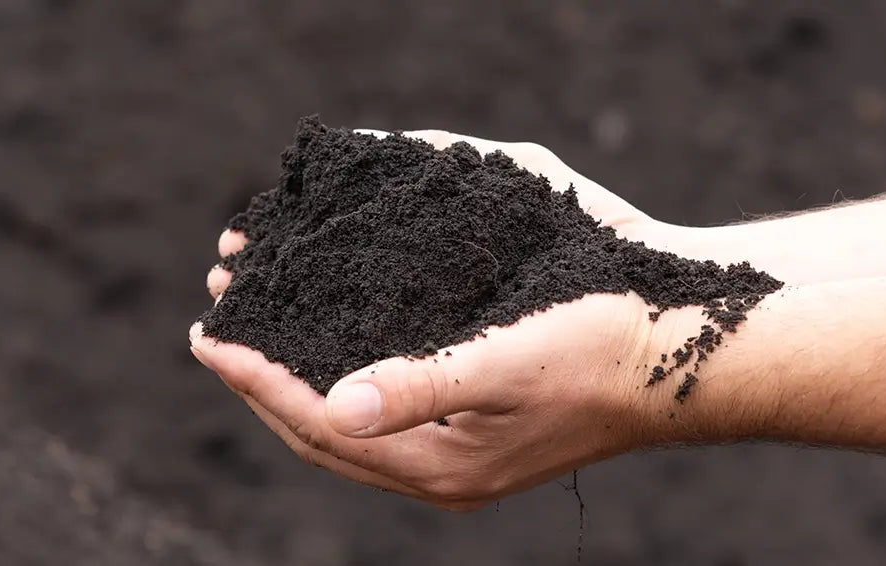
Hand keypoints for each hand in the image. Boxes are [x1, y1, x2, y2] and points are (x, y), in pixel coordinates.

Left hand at [191, 131, 741, 509]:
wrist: (679, 355)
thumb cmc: (602, 346)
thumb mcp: (509, 362)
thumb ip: (422, 386)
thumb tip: (332, 407)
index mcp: (442, 464)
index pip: (316, 423)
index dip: (255, 377)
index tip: (207, 331)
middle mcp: (440, 471)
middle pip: (318, 434)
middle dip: (260, 379)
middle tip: (215, 323)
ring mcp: (456, 458)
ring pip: (344, 427)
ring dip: (294, 379)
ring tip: (255, 329)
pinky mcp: (472, 434)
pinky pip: (377, 414)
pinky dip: (338, 379)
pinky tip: (330, 345)